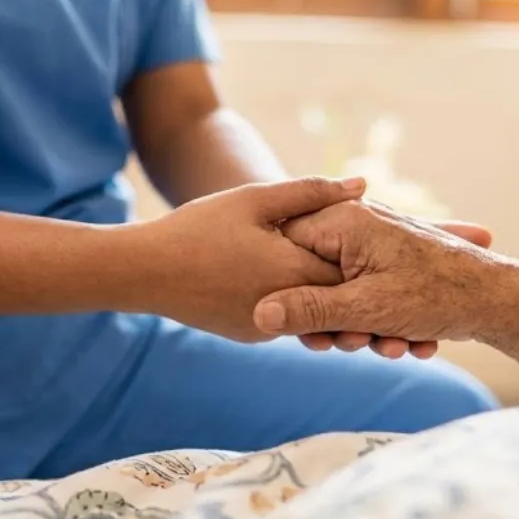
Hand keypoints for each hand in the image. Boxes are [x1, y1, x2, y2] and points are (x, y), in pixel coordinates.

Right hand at [138, 177, 364, 342]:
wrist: (144, 272)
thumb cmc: (198, 228)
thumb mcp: (255, 199)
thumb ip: (313, 192)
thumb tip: (363, 184)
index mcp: (293, 273)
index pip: (354, 270)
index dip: (366, 254)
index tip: (374, 237)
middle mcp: (286, 310)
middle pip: (338, 298)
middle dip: (353, 280)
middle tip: (367, 262)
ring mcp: (267, 328)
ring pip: (313, 312)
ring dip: (325, 295)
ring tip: (328, 269)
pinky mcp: (250, 334)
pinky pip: (287, 318)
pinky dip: (296, 302)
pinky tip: (291, 279)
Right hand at [293, 218, 493, 359]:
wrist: (502, 296)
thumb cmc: (435, 293)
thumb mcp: (363, 309)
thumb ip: (308, 310)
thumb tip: (261, 315)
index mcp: (341, 222)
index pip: (288, 254)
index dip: (292, 298)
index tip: (310, 333)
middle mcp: (356, 224)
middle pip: (317, 276)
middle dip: (335, 319)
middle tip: (355, 344)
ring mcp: (375, 241)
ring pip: (345, 291)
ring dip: (363, 326)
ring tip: (395, 346)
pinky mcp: (392, 261)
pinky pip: (370, 292)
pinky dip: (384, 320)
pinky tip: (409, 342)